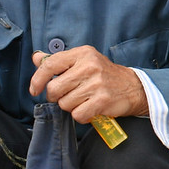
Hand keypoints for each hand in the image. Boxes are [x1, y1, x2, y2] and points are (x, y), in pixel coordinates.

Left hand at [29, 45, 147, 122]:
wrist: (134, 87)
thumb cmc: (103, 74)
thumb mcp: (82, 60)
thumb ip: (58, 60)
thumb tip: (36, 58)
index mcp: (81, 53)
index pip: (49, 64)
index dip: (37, 79)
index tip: (34, 90)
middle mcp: (89, 66)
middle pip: (54, 88)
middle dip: (55, 97)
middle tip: (65, 96)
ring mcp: (96, 83)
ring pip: (64, 103)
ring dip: (70, 106)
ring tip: (82, 100)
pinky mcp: (102, 100)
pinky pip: (77, 114)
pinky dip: (81, 115)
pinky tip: (89, 109)